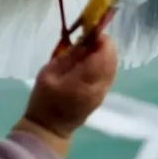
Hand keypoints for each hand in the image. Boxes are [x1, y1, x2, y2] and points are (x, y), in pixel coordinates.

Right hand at [14, 34, 117, 157]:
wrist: (49, 128)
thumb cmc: (44, 100)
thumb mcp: (49, 73)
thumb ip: (69, 56)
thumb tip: (84, 39)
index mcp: (84, 82)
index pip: (102, 55)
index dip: (101, 39)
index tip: (91, 29)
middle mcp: (99, 87)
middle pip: (112, 60)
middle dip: (105, 44)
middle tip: (90, 36)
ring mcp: (103, 93)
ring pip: (113, 66)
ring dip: (105, 53)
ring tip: (90, 47)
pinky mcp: (102, 96)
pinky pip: (109, 74)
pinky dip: (104, 63)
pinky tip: (91, 60)